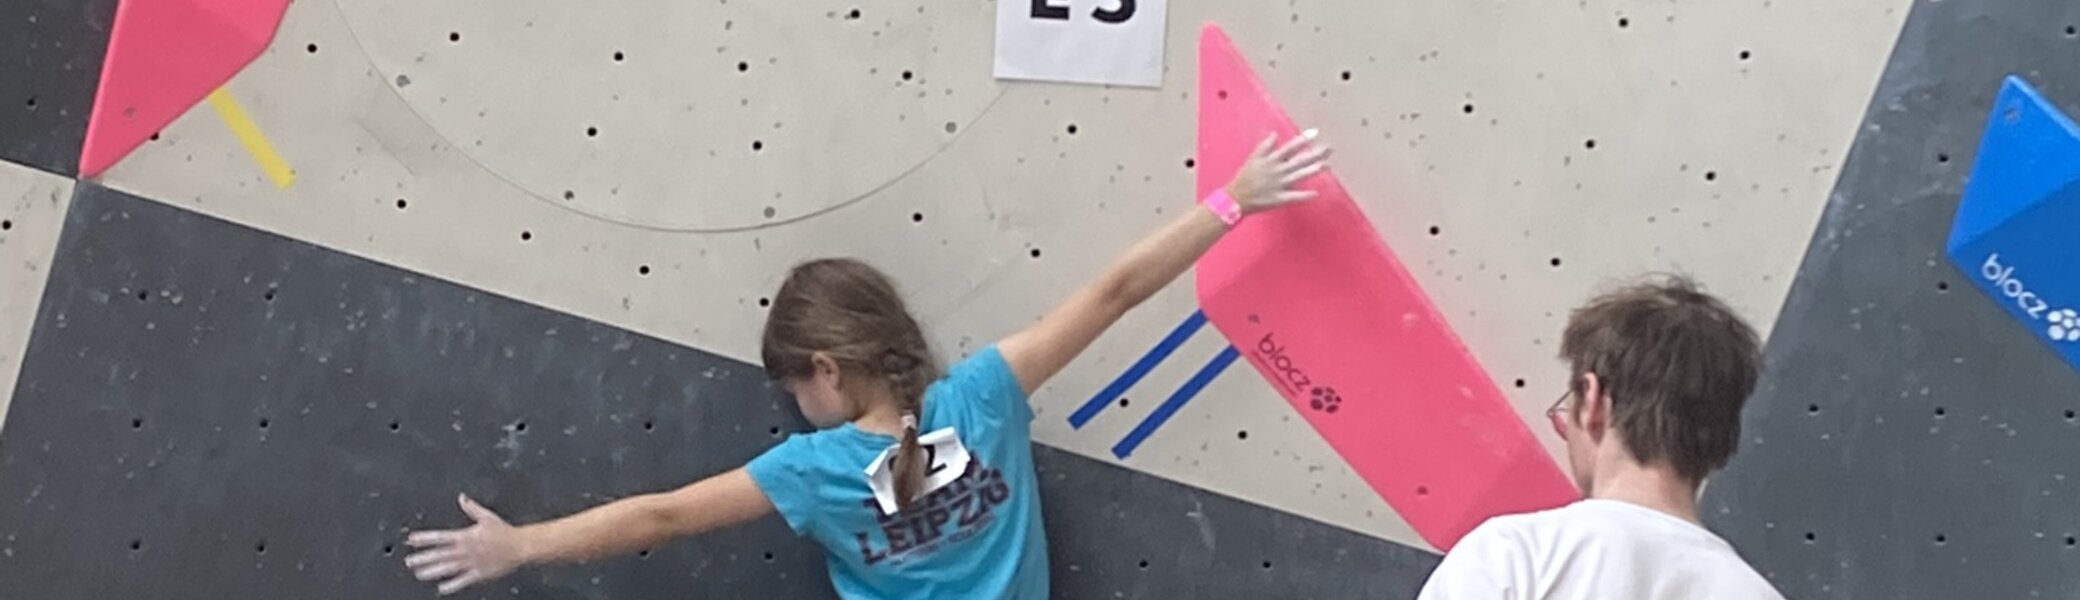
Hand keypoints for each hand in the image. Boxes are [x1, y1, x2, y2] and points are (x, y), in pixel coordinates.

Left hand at [404, 494, 525, 594]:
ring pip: (448, 568)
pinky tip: (442, 588)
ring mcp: (471, 563)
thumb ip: (472, 508)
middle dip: (423, 558)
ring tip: (419, 574)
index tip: (412, 540)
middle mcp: (466, 550)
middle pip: (440, 554)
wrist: (520, 546)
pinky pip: (463, 580)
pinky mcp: (479, 573)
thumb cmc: (504, 532)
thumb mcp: (487, 517)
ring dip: (433, 571)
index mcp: (465, 536)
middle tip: (409, 561)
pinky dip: (452, 585)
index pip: (440, 537)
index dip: (424, 539)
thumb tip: (462, 498)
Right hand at [1224, 129, 1332, 214]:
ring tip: (1326, 165)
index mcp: (1271, 160)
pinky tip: (1316, 194)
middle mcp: (1277, 171)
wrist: (1236, 197)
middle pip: (1299, 161)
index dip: (1303, 140)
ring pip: (1298, 176)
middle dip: (1315, 154)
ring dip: (1312, 170)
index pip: (1290, 147)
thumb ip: (1265, 146)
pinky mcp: (1279, 199)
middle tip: (1329, 148)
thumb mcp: (1253, 158)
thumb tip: (1274, 134)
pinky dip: (1304, 196)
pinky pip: (1293, 197)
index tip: (1316, 133)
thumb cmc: (1245, 177)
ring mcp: (1279, 185)